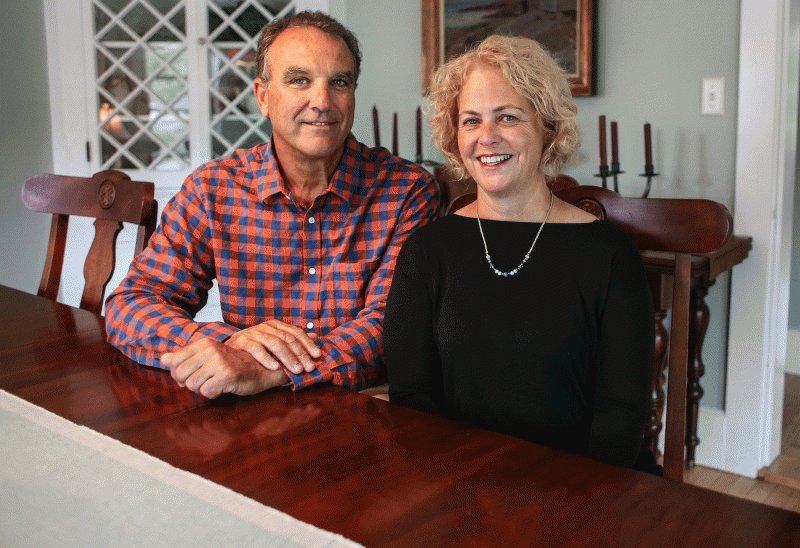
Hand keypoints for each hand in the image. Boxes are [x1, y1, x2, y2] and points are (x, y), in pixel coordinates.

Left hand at [162, 338, 288, 397]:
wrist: (262, 368)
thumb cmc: (234, 364)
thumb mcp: (208, 357)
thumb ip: (184, 357)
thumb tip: (162, 358)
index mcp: (204, 343)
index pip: (174, 363)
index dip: (178, 374)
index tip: (192, 376)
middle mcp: (210, 350)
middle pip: (180, 375)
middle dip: (189, 383)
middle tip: (204, 382)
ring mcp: (219, 362)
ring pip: (192, 385)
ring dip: (202, 389)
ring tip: (215, 383)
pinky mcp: (227, 375)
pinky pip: (206, 392)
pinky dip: (213, 394)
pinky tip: (223, 388)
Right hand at [224, 319, 321, 374]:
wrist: (228, 349)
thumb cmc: (255, 347)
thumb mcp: (276, 342)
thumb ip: (294, 340)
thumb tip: (316, 337)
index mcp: (276, 326)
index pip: (296, 333)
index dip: (308, 344)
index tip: (317, 356)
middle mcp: (267, 327)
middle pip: (288, 339)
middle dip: (300, 354)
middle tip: (309, 367)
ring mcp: (254, 333)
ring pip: (275, 343)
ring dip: (288, 358)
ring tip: (296, 370)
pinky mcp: (243, 341)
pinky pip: (256, 349)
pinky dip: (267, 358)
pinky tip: (275, 367)